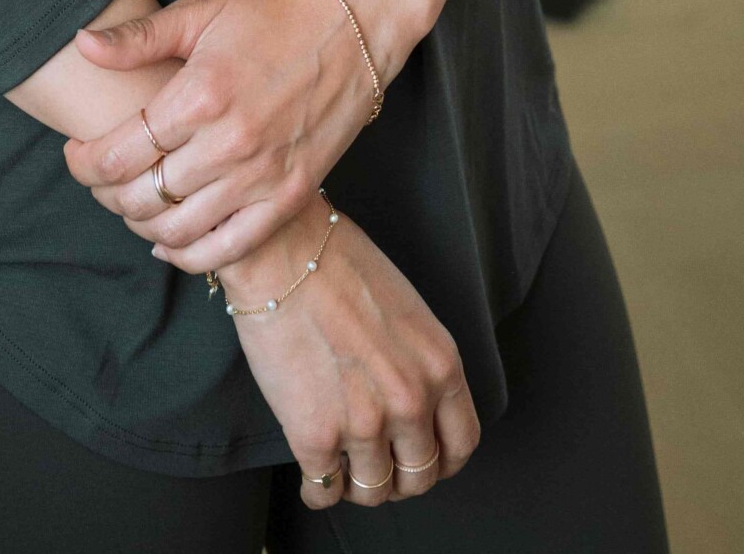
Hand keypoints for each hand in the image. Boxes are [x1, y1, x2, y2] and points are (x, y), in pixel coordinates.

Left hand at [61, 0, 377, 275]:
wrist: (353, 23)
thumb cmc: (274, 11)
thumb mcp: (202, 11)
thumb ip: (138, 38)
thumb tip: (82, 45)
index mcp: (200, 94)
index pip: (119, 152)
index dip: (84, 162)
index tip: (75, 154)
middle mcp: (229, 143)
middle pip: (142, 195)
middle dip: (107, 193)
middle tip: (101, 178)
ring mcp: (263, 176)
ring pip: (178, 229)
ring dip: (142, 224)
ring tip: (133, 202)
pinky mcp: (291, 196)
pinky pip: (228, 248)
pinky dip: (190, 254)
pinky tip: (170, 239)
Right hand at [220, 195, 480, 511]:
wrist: (282, 251)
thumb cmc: (338, 265)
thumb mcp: (408, 312)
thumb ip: (419, 363)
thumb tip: (414, 407)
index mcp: (441, 366)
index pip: (461, 444)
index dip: (441, 460)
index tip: (421, 458)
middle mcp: (411, 401)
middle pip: (419, 477)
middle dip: (398, 476)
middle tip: (377, 462)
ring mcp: (364, 423)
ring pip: (373, 492)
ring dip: (358, 484)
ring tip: (342, 466)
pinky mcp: (315, 435)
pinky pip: (324, 490)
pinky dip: (318, 489)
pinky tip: (313, 473)